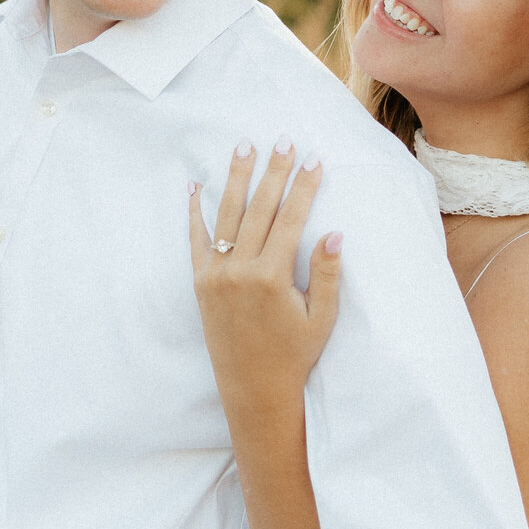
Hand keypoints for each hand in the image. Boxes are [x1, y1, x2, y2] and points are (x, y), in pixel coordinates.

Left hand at [189, 144, 343, 418]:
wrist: (253, 389)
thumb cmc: (293, 355)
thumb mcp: (320, 319)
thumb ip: (325, 275)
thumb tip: (333, 233)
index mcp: (272, 277)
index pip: (292, 219)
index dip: (304, 187)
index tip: (314, 159)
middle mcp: (240, 271)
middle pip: (260, 208)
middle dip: (273, 171)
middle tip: (282, 140)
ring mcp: (216, 275)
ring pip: (226, 215)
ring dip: (235, 178)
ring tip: (244, 147)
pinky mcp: (200, 283)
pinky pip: (196, 239)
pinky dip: (195, 211)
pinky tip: (196, 185)